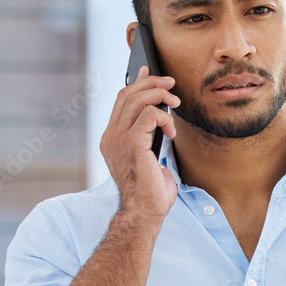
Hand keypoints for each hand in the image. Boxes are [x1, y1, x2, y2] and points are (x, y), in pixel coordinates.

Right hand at [100, 65, 180, 223]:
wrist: (145, 213)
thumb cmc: (150, 191)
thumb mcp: (149, 157)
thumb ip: (149, 135)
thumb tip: (159, 114)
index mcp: (111, 138)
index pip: (121, 101)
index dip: (137, 83)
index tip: (151, 73)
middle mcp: (110, 136)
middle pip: (128, 94)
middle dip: (152, 83)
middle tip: (171, 84)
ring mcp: (118, 139)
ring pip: (138, 99)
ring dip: (161, 96)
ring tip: (175, 104)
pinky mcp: (132, 144)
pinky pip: (150, 115)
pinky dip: (165, 118)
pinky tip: (171, 133)